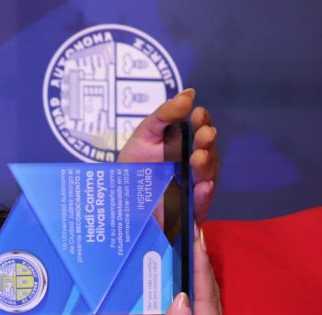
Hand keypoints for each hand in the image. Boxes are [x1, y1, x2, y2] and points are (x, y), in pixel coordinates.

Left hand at [118, 89, 218, 222]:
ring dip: (206, 166)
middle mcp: (193, 167)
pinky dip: (204, 196)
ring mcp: (191, 190)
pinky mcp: (187, 213)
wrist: (113, 199)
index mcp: (186, 146)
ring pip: (207, 177)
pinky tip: (203, 187)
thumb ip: (165, 115)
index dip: (203, 122)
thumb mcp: (144, 135)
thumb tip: (189, 94)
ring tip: (198, 158)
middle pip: (208, 154)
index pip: (201, 131)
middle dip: (207, 143)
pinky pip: (200, 205)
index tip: (198, 114)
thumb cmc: (132, 165)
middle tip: (203, 134)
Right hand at [138, 228, 222, 314]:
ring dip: (202, 279)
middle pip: (212, 298)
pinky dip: (196, 297)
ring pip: (209, 307)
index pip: (206, 300)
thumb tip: (180, 299)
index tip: (196, 238)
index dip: (201, 268)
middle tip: (195, 233)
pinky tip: (187, 288)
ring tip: (193, 251)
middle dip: (205, 265)